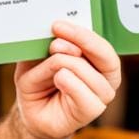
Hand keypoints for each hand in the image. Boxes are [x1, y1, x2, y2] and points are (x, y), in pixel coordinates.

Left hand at [13, 20, 120, 138]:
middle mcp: (105, 77)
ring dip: (68, 66)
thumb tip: (56, 39)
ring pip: (92, 76)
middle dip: (81, 43)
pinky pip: (87, 97)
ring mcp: (101, 96)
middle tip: (55, 42)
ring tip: (52, 69)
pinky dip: (71, 85)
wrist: (31, 111)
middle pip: (107, 58)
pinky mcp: (91, 112)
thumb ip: (44, 47)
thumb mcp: (34, 60)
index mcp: (97, 59)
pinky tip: (59, 80)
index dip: (82, 34)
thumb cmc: (37, 83)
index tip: (58, 26)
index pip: (101, 45)